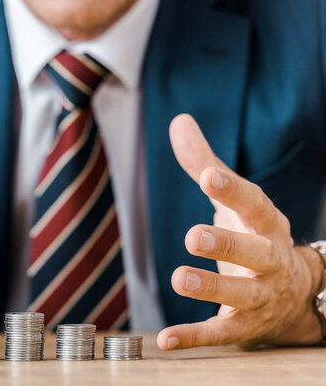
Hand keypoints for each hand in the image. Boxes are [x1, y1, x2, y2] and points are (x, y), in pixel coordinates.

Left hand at [156, 114, 323, 349]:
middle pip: (253, 250)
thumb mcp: (235, 200)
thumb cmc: (255, 235)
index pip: (252, 203)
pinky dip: (193, 336)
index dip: (232, 190)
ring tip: (179, 278)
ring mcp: (259, 294)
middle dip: (227, 243)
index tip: (208, 175)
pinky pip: (220, 333)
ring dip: (212, 287)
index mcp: (266, 223)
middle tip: (194, 235)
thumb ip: (204, 163)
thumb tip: (178, 121)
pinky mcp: (244, 325)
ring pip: (241, 293)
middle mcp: (269, 258)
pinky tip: (165, 339)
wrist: (296, 293)